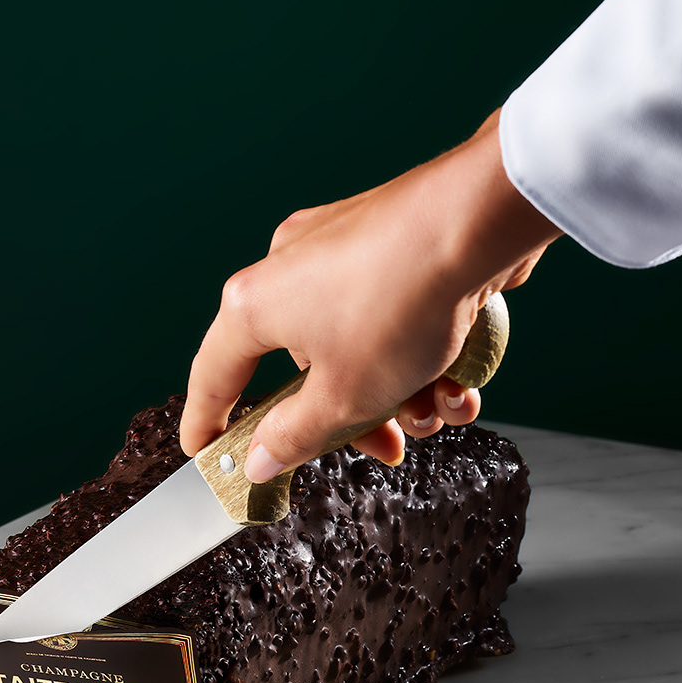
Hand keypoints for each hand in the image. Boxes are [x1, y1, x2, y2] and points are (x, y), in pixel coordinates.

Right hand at [179, 111, 560, 478]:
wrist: (477, 223)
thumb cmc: (400, 301)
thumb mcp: (345, 395)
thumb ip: (296, 436)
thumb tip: (259, 459)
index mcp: (255, 304)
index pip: (214, 376)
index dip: (207, 422)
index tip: (204, 452)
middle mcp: (288, 268)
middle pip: (306, 370)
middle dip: (354, 417)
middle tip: (386, 447)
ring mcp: (339, 250)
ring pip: (359, 347)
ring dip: (402, 391)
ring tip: (442, 406)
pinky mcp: (388, 244)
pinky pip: (391, 315)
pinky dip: (423, 351)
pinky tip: (462, 376)